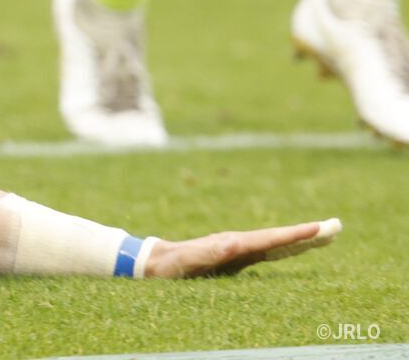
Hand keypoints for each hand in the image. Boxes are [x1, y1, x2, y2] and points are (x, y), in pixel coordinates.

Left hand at [143, 217, 340, 277]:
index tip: (319, 227)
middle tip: (336, 227)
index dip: (295, 234)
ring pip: (276, 243)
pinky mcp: (235, 256)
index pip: (271, 239)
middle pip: (279, 237)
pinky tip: (296, 249)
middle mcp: (239, 243)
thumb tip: (232, 244)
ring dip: (301, 239)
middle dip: (307, 233)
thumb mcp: (190, 260)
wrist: (156, 262)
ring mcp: (238, 248)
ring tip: (326, 235)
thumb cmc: (172, 265)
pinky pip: (267, 251)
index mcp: (233, 244)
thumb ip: (209, 252)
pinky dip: (286, 248)